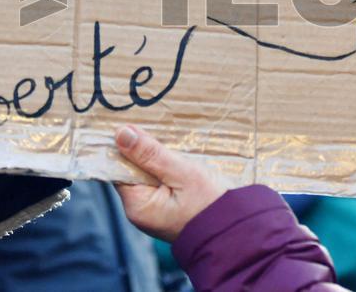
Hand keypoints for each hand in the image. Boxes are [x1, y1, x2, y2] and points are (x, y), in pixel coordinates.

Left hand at [113, 125, 223, 242]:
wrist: (237, 231)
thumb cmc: (212, 204)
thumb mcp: (182, 173)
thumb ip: (151, 154)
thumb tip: (121, 134)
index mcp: (138, 206)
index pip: (118, 168)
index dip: (125, 146)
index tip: (135, 124)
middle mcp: (141, 211)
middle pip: (132, 170)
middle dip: (144, 150)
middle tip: (158, 130)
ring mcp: (154, 211)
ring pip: (147, 174)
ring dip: (158, 158)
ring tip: (172, 142)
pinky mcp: (167, 208)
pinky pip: (160, 181)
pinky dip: (167, 169)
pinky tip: (179, 158)